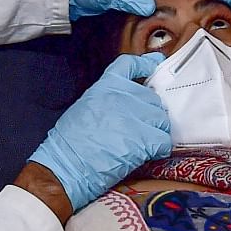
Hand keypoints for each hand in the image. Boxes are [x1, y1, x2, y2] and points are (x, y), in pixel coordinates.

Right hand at [27, 54, 170, 212]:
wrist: (67, 167)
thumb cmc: (69, 144)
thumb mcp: (84, 108)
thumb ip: (107, 99)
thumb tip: (129, 103)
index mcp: (104, 86)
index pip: (130, 64)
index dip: (146, 64)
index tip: (155, 64)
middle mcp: (121, 97)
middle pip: (152, 99)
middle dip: (149, 114)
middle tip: (139, 129)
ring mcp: (134, 117)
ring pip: (161, 120)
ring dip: (155, 132)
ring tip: (140, 144)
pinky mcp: (143, 139)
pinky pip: (164, 141)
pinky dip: (158, 149)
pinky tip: (146, 154)